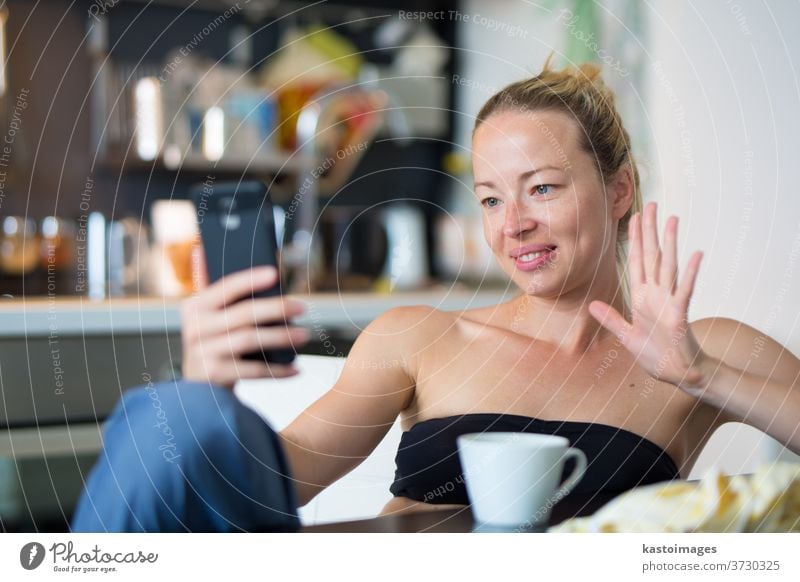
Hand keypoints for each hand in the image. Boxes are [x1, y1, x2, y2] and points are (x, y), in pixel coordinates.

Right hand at [181, 264, 308, 388]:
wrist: (199, 389)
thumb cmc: (214, 343)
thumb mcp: (209, 317)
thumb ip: (217, 290)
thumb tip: (209, 250)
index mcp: (195, 307)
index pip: (225, 287)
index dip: (250, 279)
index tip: (275, 274)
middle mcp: (195, 328)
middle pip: (243, 314)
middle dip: (276, 309)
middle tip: (302, 307)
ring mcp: (202, 353)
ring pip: (249, 339)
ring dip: (281, 336)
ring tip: (303, 335)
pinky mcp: (213, 375)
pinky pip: (253, 370)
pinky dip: (277, 370)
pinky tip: (295, 368)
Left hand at [588, 202, 709, 394]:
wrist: (678, 374)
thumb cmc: (656, 355)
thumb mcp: (626, 336)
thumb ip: (611, 320)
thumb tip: (592, 306)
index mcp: (642, 297)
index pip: (636, 262)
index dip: (634, 240)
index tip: (634, 218)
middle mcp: (656, 295)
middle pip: (652, 256)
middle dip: (650, 231)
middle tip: (651, 205)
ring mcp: (669, 302)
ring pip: (668, 266)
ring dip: (670, 243)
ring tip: (673, 219)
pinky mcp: (680, 315)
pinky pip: (685, 291)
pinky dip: (690, 273)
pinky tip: (696, 254)